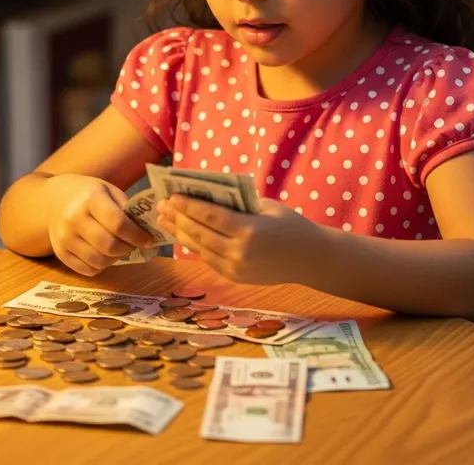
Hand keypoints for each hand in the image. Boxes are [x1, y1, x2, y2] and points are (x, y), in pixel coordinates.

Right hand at [44, 174, 155, 275]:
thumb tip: (147, 231)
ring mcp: (64, 238)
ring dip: (116, 258)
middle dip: (128, 248)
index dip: (137, 236)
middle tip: (135, 245)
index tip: (148, 240)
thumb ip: (126, 209)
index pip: (118, 224)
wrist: (53, 199)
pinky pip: (87, 270)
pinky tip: (105, 254)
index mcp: (90, 199)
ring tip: (120, 249)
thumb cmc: (88, 193)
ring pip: (99, 261)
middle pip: (109, 245)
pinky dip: (102, 266)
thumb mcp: (109, 190)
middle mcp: (74, 219)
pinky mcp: (60, 253)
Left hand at [156, 196, 322, 284]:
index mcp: (249, 231)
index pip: (210, 216)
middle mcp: (239, 252)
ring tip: (165, 220)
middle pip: (199, 233)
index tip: (172, 196)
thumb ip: (239, 204)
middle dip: (178, 218)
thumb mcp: (267, 207)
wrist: (311, 260)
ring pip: (199, 248)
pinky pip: (208, 259)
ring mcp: (235, 268)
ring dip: (180, 233)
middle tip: (162, 205)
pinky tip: (183, 235)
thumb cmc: (291, 225)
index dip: (188, 206)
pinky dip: (193, 246)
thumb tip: (208, 196)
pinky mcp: (234, 277)